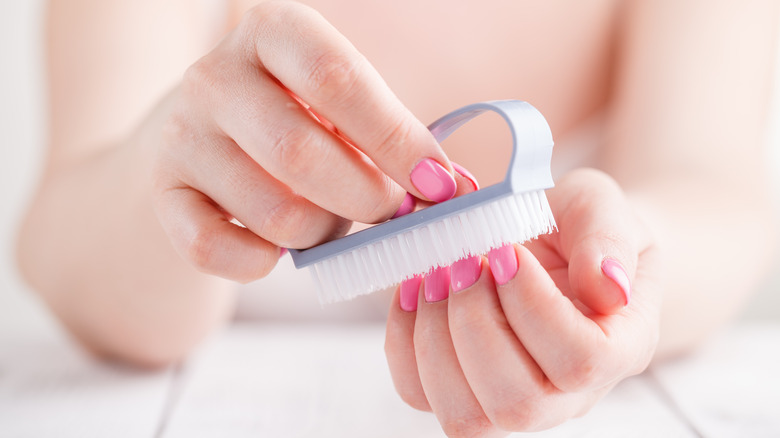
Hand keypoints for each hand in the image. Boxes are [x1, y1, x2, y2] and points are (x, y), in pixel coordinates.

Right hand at [152, 1, 457, 281]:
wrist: (201, 136)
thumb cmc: (295, 117)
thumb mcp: (341, 105)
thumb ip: (391, 137)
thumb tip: (452, 189)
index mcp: (273, 33)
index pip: (339, 79)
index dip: (397, 140)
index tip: (438, 185)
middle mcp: (215, 75)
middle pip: (301, 153)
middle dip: (366, 198)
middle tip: (391, 212)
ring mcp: (180, 134)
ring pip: (273, 214)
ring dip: (321, 233)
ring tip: (328, 219)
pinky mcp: (161, 193)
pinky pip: (217, 250)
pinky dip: (261, 263)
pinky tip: (274, 246)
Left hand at [385, 168, 661, 435]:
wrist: (553, 240)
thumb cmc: (578, 225)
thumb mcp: (600, 206)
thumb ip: (608, 238)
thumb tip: (608, 287)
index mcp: (619, 347)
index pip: (581, 361)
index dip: (532, 307)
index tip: (504, 252)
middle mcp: (568, 393)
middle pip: (518, 402)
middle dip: (474, 322)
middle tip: (463, 260)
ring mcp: (511, 399)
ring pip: (466, 416)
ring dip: (435, 338)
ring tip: (436, 273)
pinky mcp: (461, 388)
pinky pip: (419, 394)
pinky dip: (404, 342)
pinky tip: (413, 288)